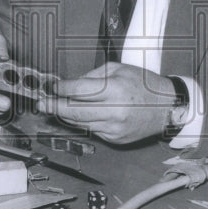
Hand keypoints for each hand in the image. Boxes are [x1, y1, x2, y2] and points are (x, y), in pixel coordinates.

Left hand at [37, 63, 174, 144]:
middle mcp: (113, 111)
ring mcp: (114, 128)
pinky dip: (83, 122)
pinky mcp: (116, 139)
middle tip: (41, 104)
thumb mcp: (119, 69)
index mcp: (115, 89)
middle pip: (74, 111)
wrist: (167, 108)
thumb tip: (71, 85)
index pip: (79, 90)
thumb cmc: (143, 84)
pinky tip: (78, 115)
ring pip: (80, 123)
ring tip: (53, 109)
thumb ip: (93, 76)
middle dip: (54, 107)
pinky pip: (92, 130)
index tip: (51, 87)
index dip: (61, 88)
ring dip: (65, 116)